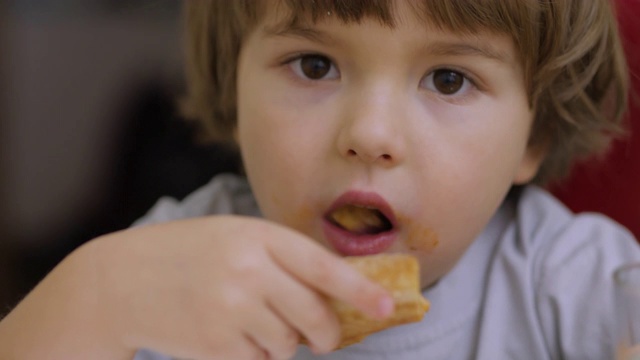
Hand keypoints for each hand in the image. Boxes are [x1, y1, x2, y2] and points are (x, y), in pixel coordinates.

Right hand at [92, 215, 392, 358]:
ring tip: (248, 322)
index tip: (386, 307)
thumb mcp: (235, 237)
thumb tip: (330, 293)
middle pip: (315, 315)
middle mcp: (249, 272)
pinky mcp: (216, 346)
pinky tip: (228, 336)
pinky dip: (255, 356)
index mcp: (258, 237)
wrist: (120, 281)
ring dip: (282, 342)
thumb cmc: (186, 254)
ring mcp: (232, 310)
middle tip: (323, 337)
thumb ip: (280, 258)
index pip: (322, 266)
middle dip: (326, 333)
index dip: (359, 290)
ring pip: (289, 344)